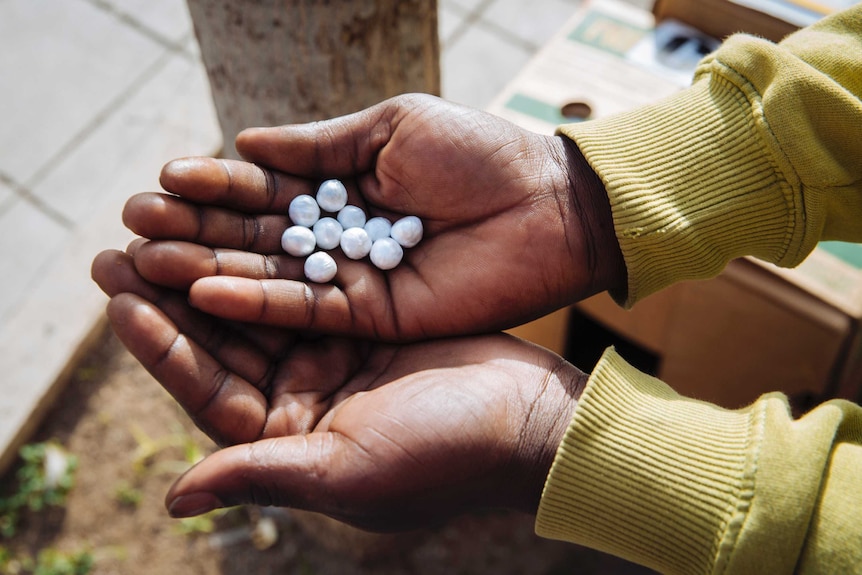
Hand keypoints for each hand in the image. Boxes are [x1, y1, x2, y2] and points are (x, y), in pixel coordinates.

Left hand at [92, 247, 585, 529]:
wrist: (531, 415)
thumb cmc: (445, 452)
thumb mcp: (348, 470)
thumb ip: (261, 474)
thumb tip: (173, 501)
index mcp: (288, 441)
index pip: (207, 391)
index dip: (161, 346)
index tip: (119, 299)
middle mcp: (301, 400)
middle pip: (222, 342)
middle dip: (170, 294)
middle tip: (119, 245)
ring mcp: (331, 358)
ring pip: (255, 304)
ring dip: (211, 263)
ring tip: (165, 222)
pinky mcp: (362, 323)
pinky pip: (301, 280)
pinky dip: (271, 251)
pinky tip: (241, 217)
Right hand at [124, 93, 623, 340]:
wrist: (546, 205)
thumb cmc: (477, 152)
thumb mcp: (392, 128)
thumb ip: (319, 145)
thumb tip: (245, 141)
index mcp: (343, 187)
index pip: (266, 189)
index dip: (216, 184)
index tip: (164, 178)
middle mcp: (340, 237)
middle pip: (257, 237)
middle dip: (197, 229)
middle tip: (133, 225)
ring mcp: (353, 280)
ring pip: (271, 277)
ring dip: (210, 268)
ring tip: (148, 261)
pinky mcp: (373, 316)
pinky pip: (307, 310)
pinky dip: (258, 301)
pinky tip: (205, 290)